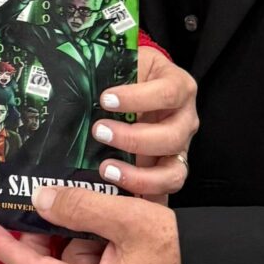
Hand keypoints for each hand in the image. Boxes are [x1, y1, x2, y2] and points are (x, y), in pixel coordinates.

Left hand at [0, 181, 185, 263]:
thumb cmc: (186, 255)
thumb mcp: (130, 219)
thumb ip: (81, 207)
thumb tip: (40, 199)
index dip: (5, 247)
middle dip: (37, 249)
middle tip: (43, 213)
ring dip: (66, 253)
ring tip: (93, 221)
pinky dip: (86, 261)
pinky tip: (107, 236)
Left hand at [88, 42, 197, 198]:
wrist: (140, 85)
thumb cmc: (130, 74)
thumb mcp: (126, 64)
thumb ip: (112, 72)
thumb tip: (78, 80)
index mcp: (178, 87)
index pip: (167, 93)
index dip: (137, 98)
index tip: (105, 99)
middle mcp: (185, 120)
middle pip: (171, 136)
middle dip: (132, 138)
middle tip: (99, 132)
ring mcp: (180, 149)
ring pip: (173, 171)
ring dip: (138, 175)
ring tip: (105, 168)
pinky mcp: (170, 171)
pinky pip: (164, 192)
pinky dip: (145, 198)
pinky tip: (121, 199)